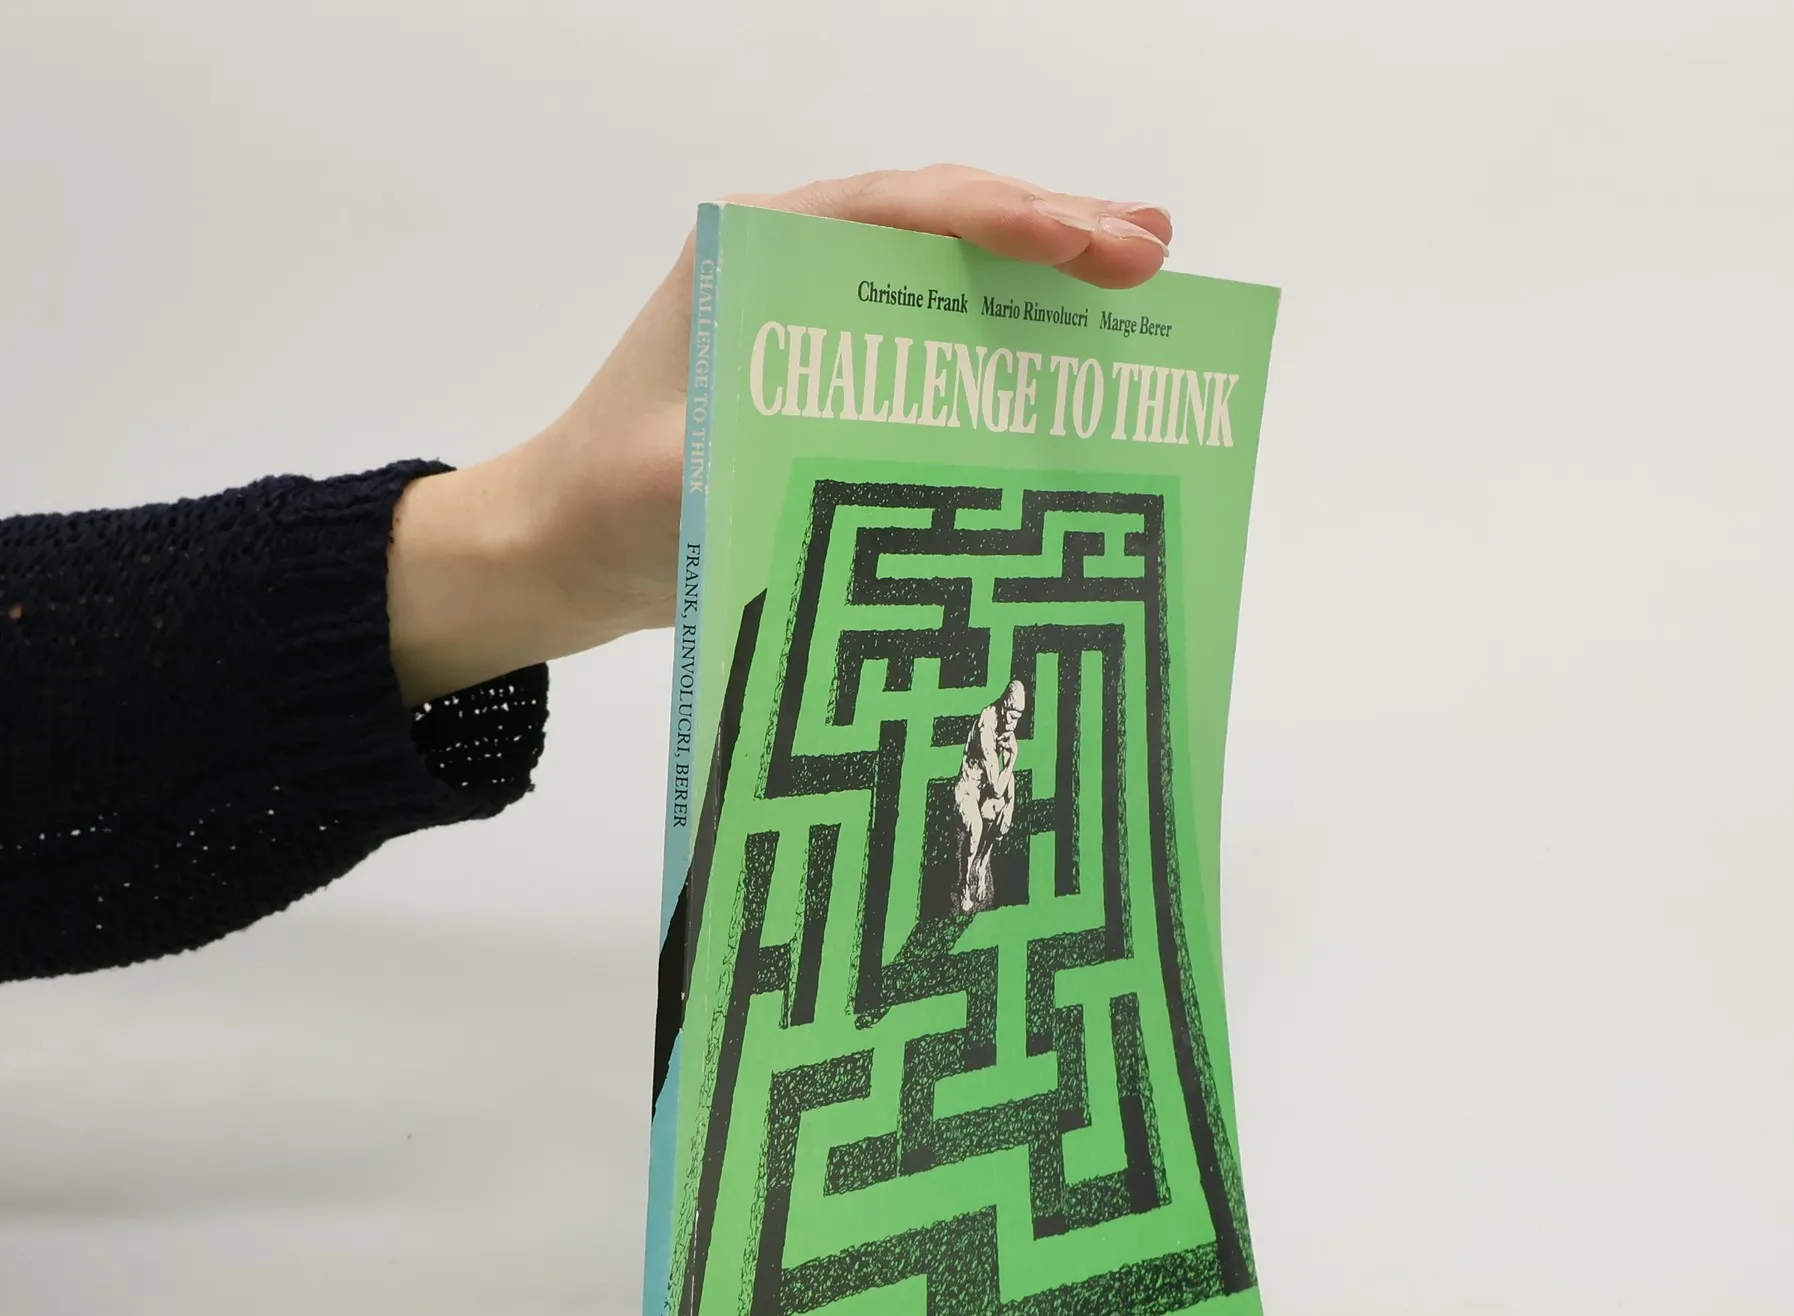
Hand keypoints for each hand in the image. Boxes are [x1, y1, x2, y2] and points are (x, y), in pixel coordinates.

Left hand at [386, 165, 1172, 704]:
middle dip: (1052, 230)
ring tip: (1143, 277)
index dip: (1002, 220)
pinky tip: (1075, 363)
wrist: (564, 550)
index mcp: (755, 255)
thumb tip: (865, 456)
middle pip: (943, 226)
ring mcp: (823, 320)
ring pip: (951, 275)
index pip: (898, 210)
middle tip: (1153, 252)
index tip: (1089, 242)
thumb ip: (756, 449)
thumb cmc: (608, 504)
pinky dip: (1010, 344)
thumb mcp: (675, 477)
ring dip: (1046, 276)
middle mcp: (796, 268)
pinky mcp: (841, 377)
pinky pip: (939, 343)